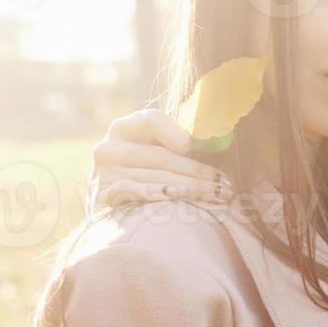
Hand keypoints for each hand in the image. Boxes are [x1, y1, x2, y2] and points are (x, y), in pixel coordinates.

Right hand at [88, 109, 229, 209]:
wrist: (109, 207)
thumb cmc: (140, 173)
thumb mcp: (150, 149)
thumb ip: (173, 141)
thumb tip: (215, 139)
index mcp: (123, 129)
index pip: (152, 120)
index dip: (174, 131)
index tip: (192, 146)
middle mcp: (109, 148)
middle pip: (162, 157)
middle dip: (199, 171)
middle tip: (225, 184)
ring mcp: (103, 173)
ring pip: (157, 178)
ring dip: (191, 188)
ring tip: (217, 195)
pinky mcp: (101, 197)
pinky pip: (134, 193)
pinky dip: (155, 194)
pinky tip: (175, 197)